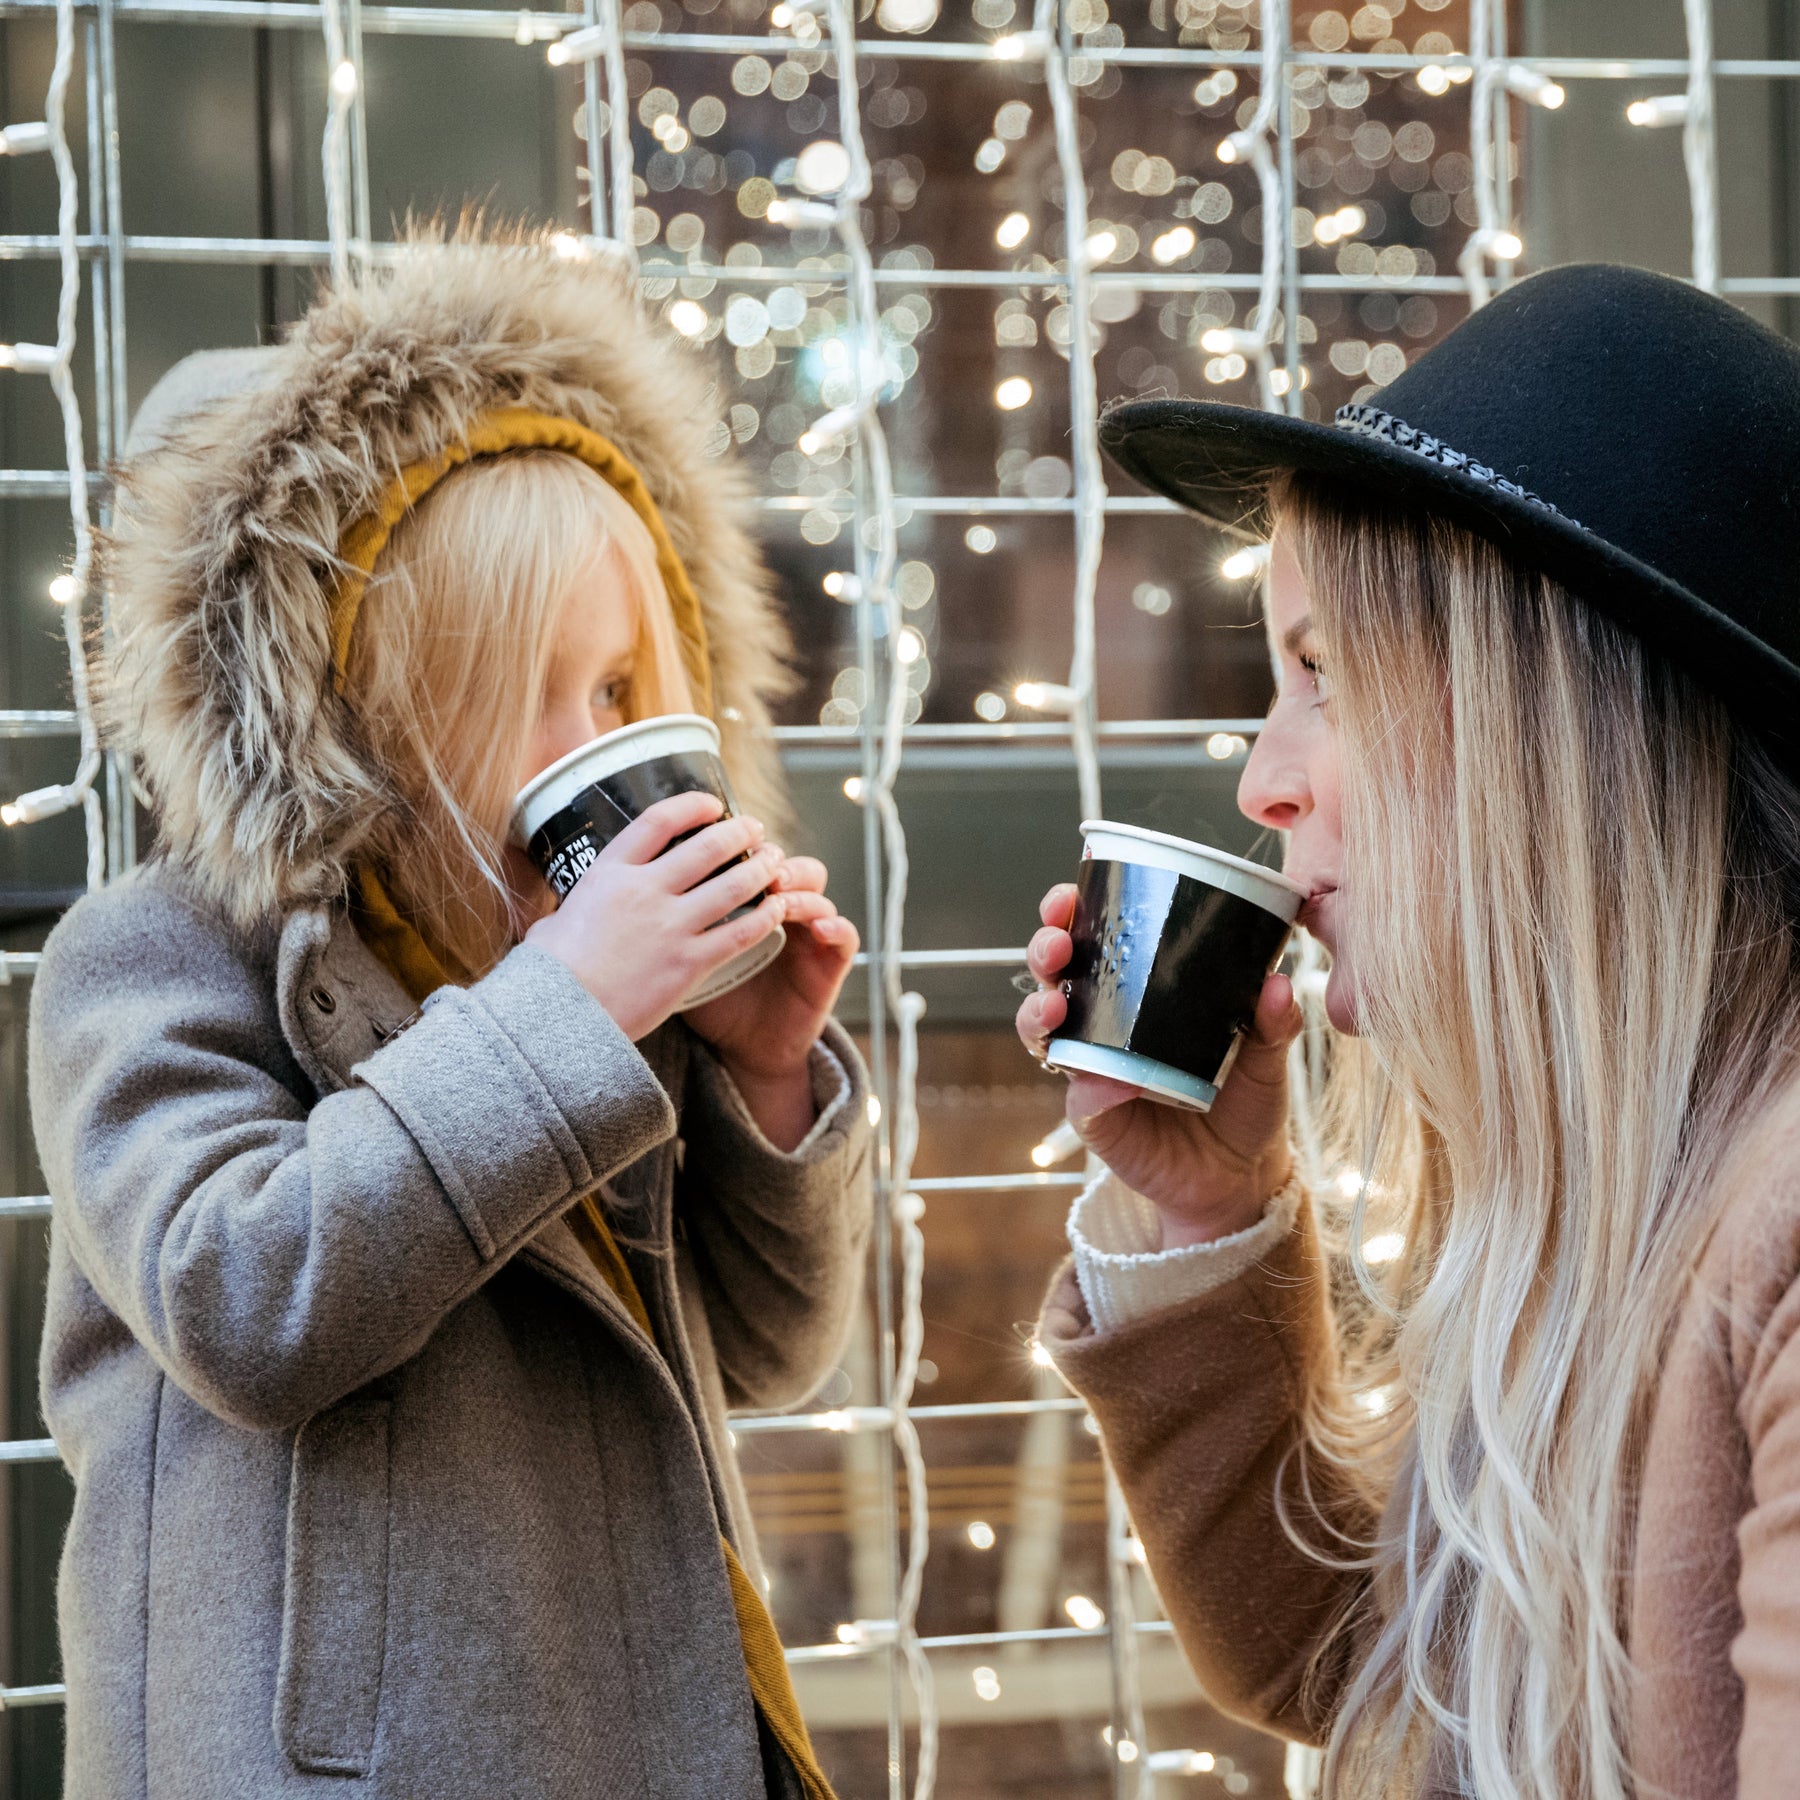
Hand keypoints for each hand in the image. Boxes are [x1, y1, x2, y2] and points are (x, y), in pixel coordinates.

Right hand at [524, 791, 785, 1042]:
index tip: (713, 804)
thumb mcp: (553, 922)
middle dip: (740, 833)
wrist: (559, 1020)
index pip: (658, 821)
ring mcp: (670, 926)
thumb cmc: (548, 975)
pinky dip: (764, 917)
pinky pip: (740, 933)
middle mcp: (644, 891)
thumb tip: (571, 907)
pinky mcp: (689, 963)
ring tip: (776, 862)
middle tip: (756, 830)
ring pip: (733, 884)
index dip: (692, 805)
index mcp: (608, 873)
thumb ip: (576, 907)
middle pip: (707, 846)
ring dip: (762, 869)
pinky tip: (777, 910)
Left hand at [685, 853, 857, 1149]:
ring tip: (780, 893)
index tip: (714, 842)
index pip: (742, 853)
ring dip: (800, 885)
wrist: (744, 1050)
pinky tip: (819, 928)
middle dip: (766, 856)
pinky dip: (836, 926)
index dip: (733, 840)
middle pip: (781, 859)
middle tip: (751, 860)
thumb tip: (610, 894)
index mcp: (741, 897)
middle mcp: (778, 906)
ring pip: (815, 888)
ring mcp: (806, 932)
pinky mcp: (829, 963)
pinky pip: (844, 936)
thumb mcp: (677, 957)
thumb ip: (660, 924)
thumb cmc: (709, 999)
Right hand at [1016, 883, 1301, 1248]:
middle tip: (1058, 945)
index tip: (1069, 896)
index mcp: (1136, 994)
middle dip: (1044, 951)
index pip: (1093, 942)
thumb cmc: (1245, 1104)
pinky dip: (1090, 1086)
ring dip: (1037, 1013)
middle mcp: (1103, 1026)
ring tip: (1055, 1008)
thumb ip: (1273, 1024)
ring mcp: (1091, 1069)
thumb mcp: (1266, 1058)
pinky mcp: (1094, 1117)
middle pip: (1054, 976)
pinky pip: (1080, 1095)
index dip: (1070, 915)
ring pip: (1041, 1031)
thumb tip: (1277, 983)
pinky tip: (1113, 1081)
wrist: (1239, 1175)